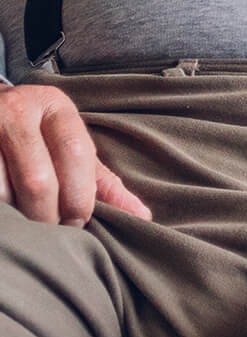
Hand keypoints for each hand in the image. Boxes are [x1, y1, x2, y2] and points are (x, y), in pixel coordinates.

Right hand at [0, 83, 151, 224]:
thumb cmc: (36, 136)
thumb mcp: (70, 145)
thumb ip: (103, 181)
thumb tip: (143, 215)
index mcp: (54, 106)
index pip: (75, 152)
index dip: (80, 195)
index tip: (79, 221)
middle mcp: (17, 110)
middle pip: (39, 179)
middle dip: (49, 214)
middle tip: (53, 229)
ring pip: (3, 192)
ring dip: (19, 217)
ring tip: (27, 223)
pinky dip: (1, 212)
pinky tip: (8, 215)